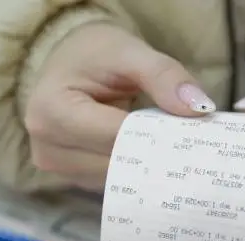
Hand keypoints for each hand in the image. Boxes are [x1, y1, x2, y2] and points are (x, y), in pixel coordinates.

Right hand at [24, 23, 214, 191]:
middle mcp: (45, 147)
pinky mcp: (70, 178)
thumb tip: (198, 108)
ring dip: (149, 169)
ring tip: (176, 150)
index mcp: (52, 111)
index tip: (196, 135)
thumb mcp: (129, 52)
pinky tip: (157, 160)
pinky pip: (113, 184)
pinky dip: (137, 173)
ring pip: (118, 181)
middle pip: (116, 164)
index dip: (158, 137)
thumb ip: (164, 76)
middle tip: (196, 147)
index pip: (116, 136)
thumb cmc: (94, 54)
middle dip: (157, 157)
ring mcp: (56, 168)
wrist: (69, 62)